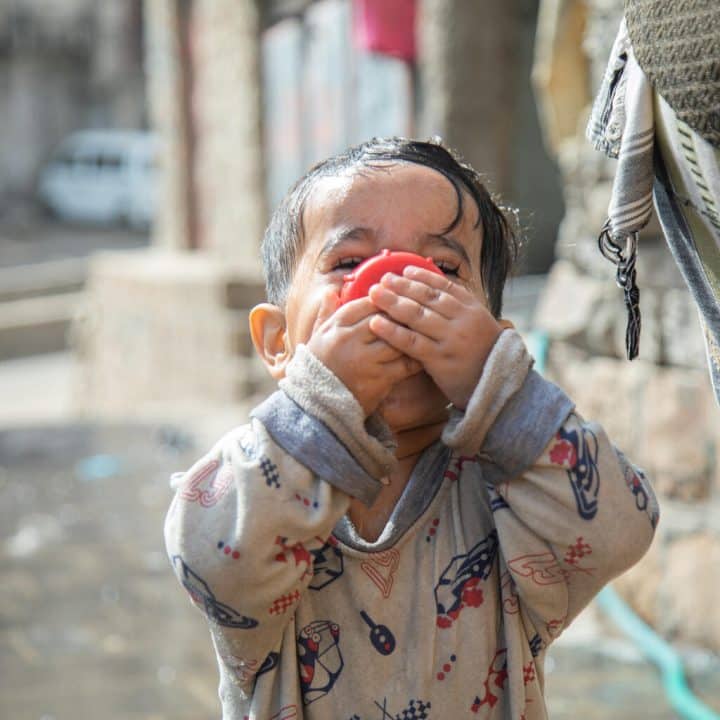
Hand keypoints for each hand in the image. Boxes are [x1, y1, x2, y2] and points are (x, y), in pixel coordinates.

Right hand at [306, 290, 421, 416]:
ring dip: (411, 336)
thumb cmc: (319, 368)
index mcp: (335, 326)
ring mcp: (364, 360)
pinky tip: (423, 355)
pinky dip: (415, 359)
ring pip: (398, 340)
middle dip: (402, 316)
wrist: (317, 405)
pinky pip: (404, 364)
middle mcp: (349, 340)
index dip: (386, 300)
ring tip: (424, 332)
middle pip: (386, 319)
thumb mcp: (317, 337)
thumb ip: (327, 313)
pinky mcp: (378, 379)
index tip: (397, 300)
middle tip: (418, 314)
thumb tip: (332, 291)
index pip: (367, 303)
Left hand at [368, 266, 510, 409]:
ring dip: (392, 302)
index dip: (422, 277)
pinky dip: (392, 331)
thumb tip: (432, 290)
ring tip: (374, 294)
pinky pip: (411, 342)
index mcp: (472, 309)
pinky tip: (376, 323)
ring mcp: (451, 339)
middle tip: (382, 279)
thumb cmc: (482, 355)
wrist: (497, 387)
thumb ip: (458, 309)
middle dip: (402, 286)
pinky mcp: (440, 360)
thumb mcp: (477, 325)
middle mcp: (462, 320)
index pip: (444, 286)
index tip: (403, 270)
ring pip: (417, 316)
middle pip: (427, 297)